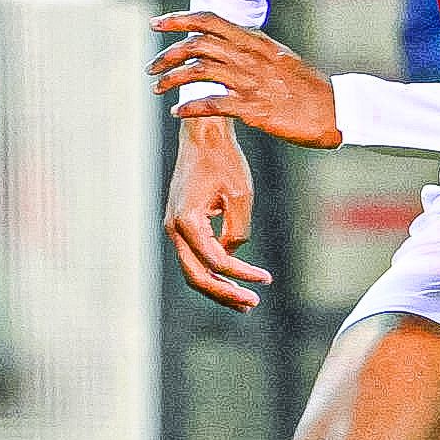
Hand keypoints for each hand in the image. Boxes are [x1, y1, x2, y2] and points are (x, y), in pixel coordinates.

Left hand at [149, 12, 340, 148]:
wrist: (337, 110)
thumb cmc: (309, 87)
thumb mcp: (281, 57)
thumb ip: (254, 48)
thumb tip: (232, 41)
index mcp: (256, 41)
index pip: (210, 20)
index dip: (179, 19)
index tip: (157, 23)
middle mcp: (250, 57)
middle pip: (197, 44)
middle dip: (168, 54)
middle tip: (152, 68)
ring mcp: (251, 82)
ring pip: (199, 70)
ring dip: (172, 78)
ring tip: (158, 88)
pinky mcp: (254, 108)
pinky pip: (212, 104)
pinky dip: (189, 107)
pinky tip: (177, 112)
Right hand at [162, 117, 274, 311]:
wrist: (203, 135)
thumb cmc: (223, 160)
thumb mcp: (241, 195)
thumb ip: (239, 230)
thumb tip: (233, 253)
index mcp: (186, 220)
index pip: (215, 260)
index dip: (242, 273)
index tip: (266, 279)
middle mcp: (174, 228)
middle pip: (196, 276)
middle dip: (225, 294)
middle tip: (252, 304)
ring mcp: (174, 227)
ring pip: (193, 270)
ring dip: (217, 287)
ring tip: (244, 302)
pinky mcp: (181, 225)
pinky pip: (195, 256)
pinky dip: (213, 270)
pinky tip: (234, 278)